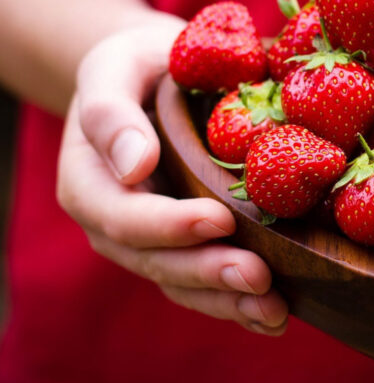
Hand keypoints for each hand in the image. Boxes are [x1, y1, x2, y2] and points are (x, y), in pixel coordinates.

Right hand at [57, 20, 288, 334]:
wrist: (156, 79)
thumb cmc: (138, 67)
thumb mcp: (115, 68)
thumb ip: (111, 112)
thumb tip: (133, 165)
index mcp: (90, 182)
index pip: (124, 217)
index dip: (171, 225)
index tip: (220, 219)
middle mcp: (115, 223)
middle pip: (157, 262)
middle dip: (209, 272)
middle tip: (259, 278)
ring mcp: (150, 243)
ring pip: (184, 284)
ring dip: (229, 302)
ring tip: (274, 311)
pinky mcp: (184, 248)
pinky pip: (204, 284)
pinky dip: (238, 303)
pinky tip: (274, 316)